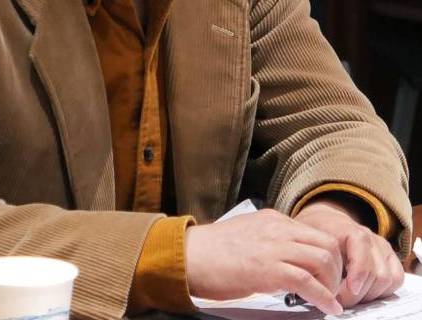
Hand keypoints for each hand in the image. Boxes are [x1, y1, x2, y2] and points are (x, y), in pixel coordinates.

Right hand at [185, 208, 343, 314]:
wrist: (190, 254)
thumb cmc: (212, 250)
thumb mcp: (247, 234)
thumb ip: (268, 240)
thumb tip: (286, 259)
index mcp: (273, 219)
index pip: (314, 233)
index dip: (328, 256)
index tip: (329, 275)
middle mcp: (278, 228)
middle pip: (327, 243)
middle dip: (338, 269)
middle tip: (333, 288)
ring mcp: (274, 246)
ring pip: (323, 258)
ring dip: (333, 283)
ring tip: (329, 299)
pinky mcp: (268, 268)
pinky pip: (308, 281)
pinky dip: (324, 297)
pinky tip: (328, 308)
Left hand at [294, 199, 403, 307]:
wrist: (324, 222)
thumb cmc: (314, 233)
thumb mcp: (308, 242)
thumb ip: (315, 260)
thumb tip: (318, 287)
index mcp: (348, 228)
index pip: (362, 250)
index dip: (358, 274)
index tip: (347, 291)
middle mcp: (368, 236)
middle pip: (376, 273)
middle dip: (358, 293)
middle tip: (340, 300)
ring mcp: (380, 246)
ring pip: (387, 278)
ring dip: (369, 294)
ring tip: (349, 297)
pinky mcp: (388, 257)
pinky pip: (396, 278)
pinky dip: (383, 291)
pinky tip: (364, 292)